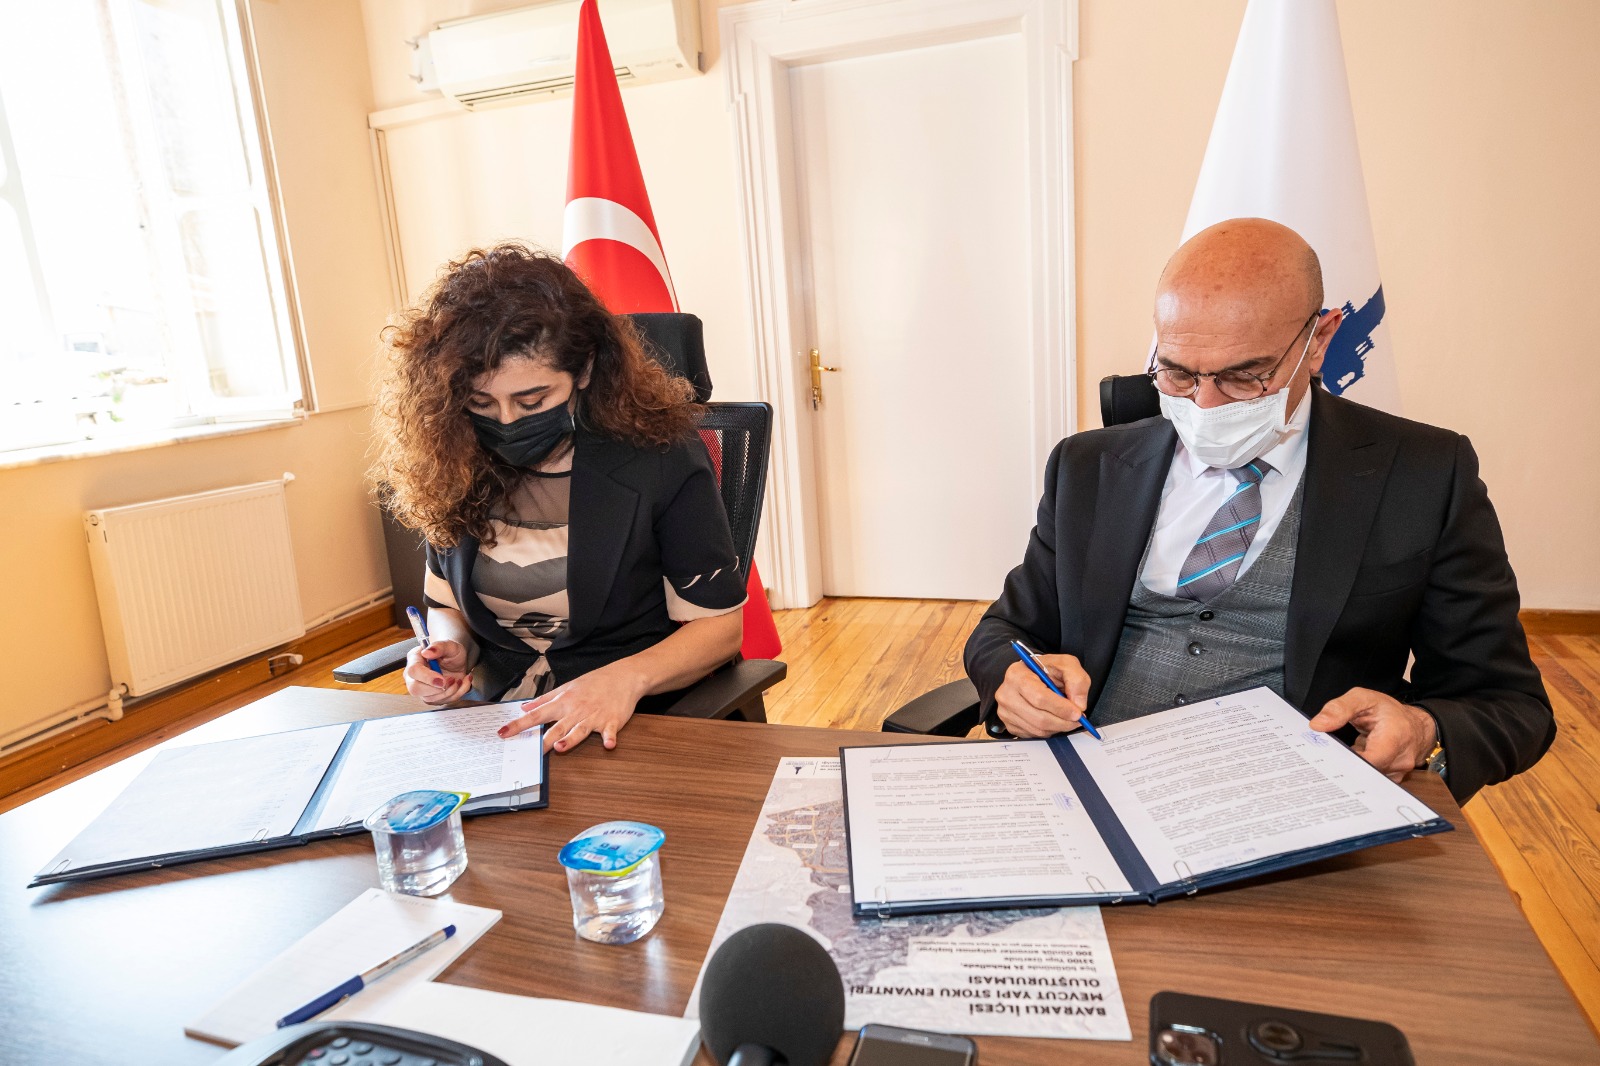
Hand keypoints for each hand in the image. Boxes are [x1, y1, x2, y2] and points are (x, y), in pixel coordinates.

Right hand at [403, 640, 472, 704]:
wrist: (457, 660)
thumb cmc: (450, 652)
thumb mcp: (449, 645)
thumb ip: (439, 646)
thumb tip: (427, 652)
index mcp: (414, 659)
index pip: (414, 671)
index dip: (427, 677)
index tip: (442, 679)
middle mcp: (414, 676)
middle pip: (415, 689)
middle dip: (437, 689)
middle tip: (452, 679)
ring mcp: (421, 688)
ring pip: (430, 699)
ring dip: (449, 691)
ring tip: (458, 679)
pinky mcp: (431, 696)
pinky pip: (442, 701)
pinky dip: (456, 694)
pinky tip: (461, 683)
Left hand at [497, 662, 645, 752]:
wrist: (623, 676)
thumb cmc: (595, 682)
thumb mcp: (567, 687)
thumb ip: (545, 699)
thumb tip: (524, 707)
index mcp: (564, 702)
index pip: (537, 715)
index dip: (519, 724)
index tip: (503, 733)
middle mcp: (576, 711)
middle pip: (557, 727)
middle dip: (542, 740)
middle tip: (529, 753)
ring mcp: (594, 717)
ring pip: (580, 730)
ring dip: (571, 739)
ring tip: (560, 747)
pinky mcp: (612, 721)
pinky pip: (610, 731)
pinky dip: (610, 737)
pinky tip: (609, 744)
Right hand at [995, 653, 1092, 737]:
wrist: (1031, 675)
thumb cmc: (1046, 670)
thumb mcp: (1066, 664)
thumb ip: (1077, 680)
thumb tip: (1078, 704)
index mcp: (1017, 674)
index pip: (1039, 697)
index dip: (1061, 708)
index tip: (1077, 712)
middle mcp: (1006, 694)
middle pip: (1039, 718)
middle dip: (1063, 722)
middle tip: (1078, 719)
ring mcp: (1005, 711)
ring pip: (1038, 729)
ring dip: (1057, 727)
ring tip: (1066, 717)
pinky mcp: (1009, 724)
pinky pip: (1033, 735)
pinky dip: (1048, 731)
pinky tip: (1052, 719)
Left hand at [1309, 687, 1437, 780]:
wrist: (1415, 726)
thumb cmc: (1389, 712)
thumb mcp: (1363, 698)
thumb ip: (1339, 709)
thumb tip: (1318, 725)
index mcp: (1394, 738)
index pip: (1370, 760)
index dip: (1347, 762)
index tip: (1327, 757)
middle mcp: (1400, 760)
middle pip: (1365, 772)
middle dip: (1343, 766)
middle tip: (1324, 758)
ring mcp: (1397, 772)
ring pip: (1366, 779)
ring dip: (1349, 769)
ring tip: (1335, 757)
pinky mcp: (1391, 778)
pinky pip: (1370, 780)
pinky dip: (1357, 772)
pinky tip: (1347, 763)